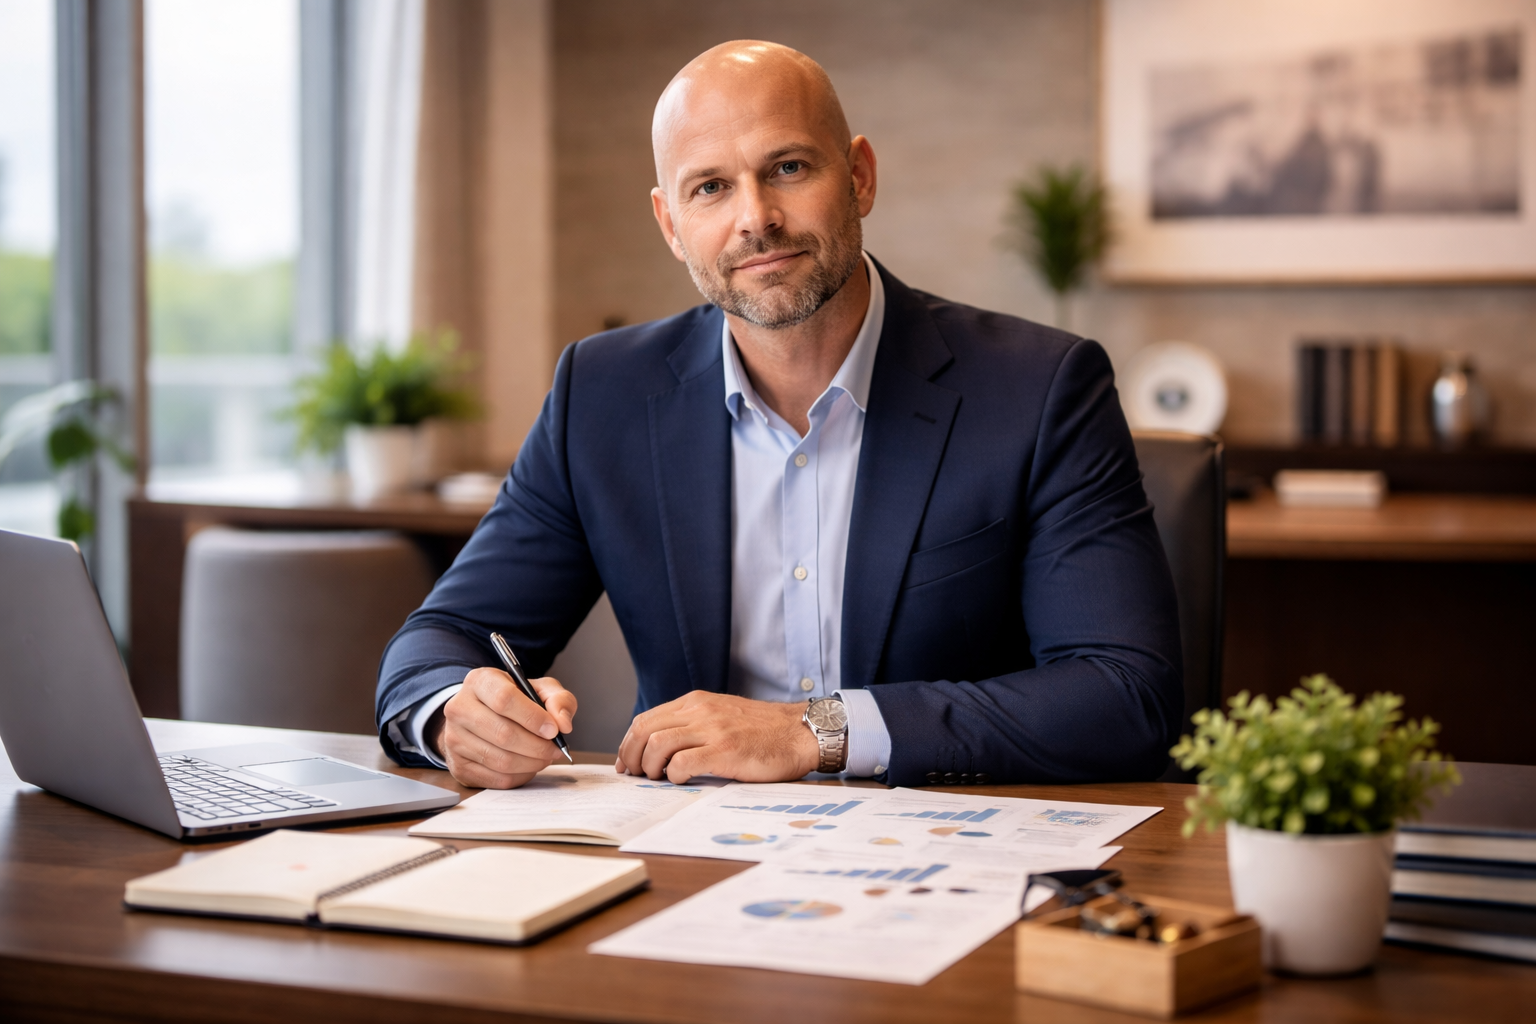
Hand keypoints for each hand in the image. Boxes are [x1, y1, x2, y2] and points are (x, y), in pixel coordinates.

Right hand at [428, 668, 576, 788]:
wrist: (482, 715)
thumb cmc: (514, 701)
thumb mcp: (540, 689)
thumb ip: (558, 699)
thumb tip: (562, 724)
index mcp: (480, 681)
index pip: (504, 699)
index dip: (533, 718)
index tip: (553, 730)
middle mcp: (460, 708)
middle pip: (503, 733)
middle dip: (537, 746)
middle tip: (555, 749)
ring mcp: (454, 738)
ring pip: (500, 760)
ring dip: (531, 763)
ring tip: (545, 757)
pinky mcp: (458, 765)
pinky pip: (495, 778)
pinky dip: (520, 776)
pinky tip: (528, 766)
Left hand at [615, 691, 818, 782]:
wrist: (800, 733)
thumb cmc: (764, 732)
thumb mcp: (722, 715)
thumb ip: (694, 725)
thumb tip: (659, 749)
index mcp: (696, 702)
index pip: (646, 719)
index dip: (629, 744)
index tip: (627, 763)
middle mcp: (700, 711)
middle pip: (644, 730)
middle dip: (631, 756)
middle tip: (635, 775)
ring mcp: (712, 730)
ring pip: (658, 744)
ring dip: (650, 766)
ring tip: (658, 778)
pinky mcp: (725, 751)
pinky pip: (682, 763)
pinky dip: (674, 775)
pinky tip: (682, 780)